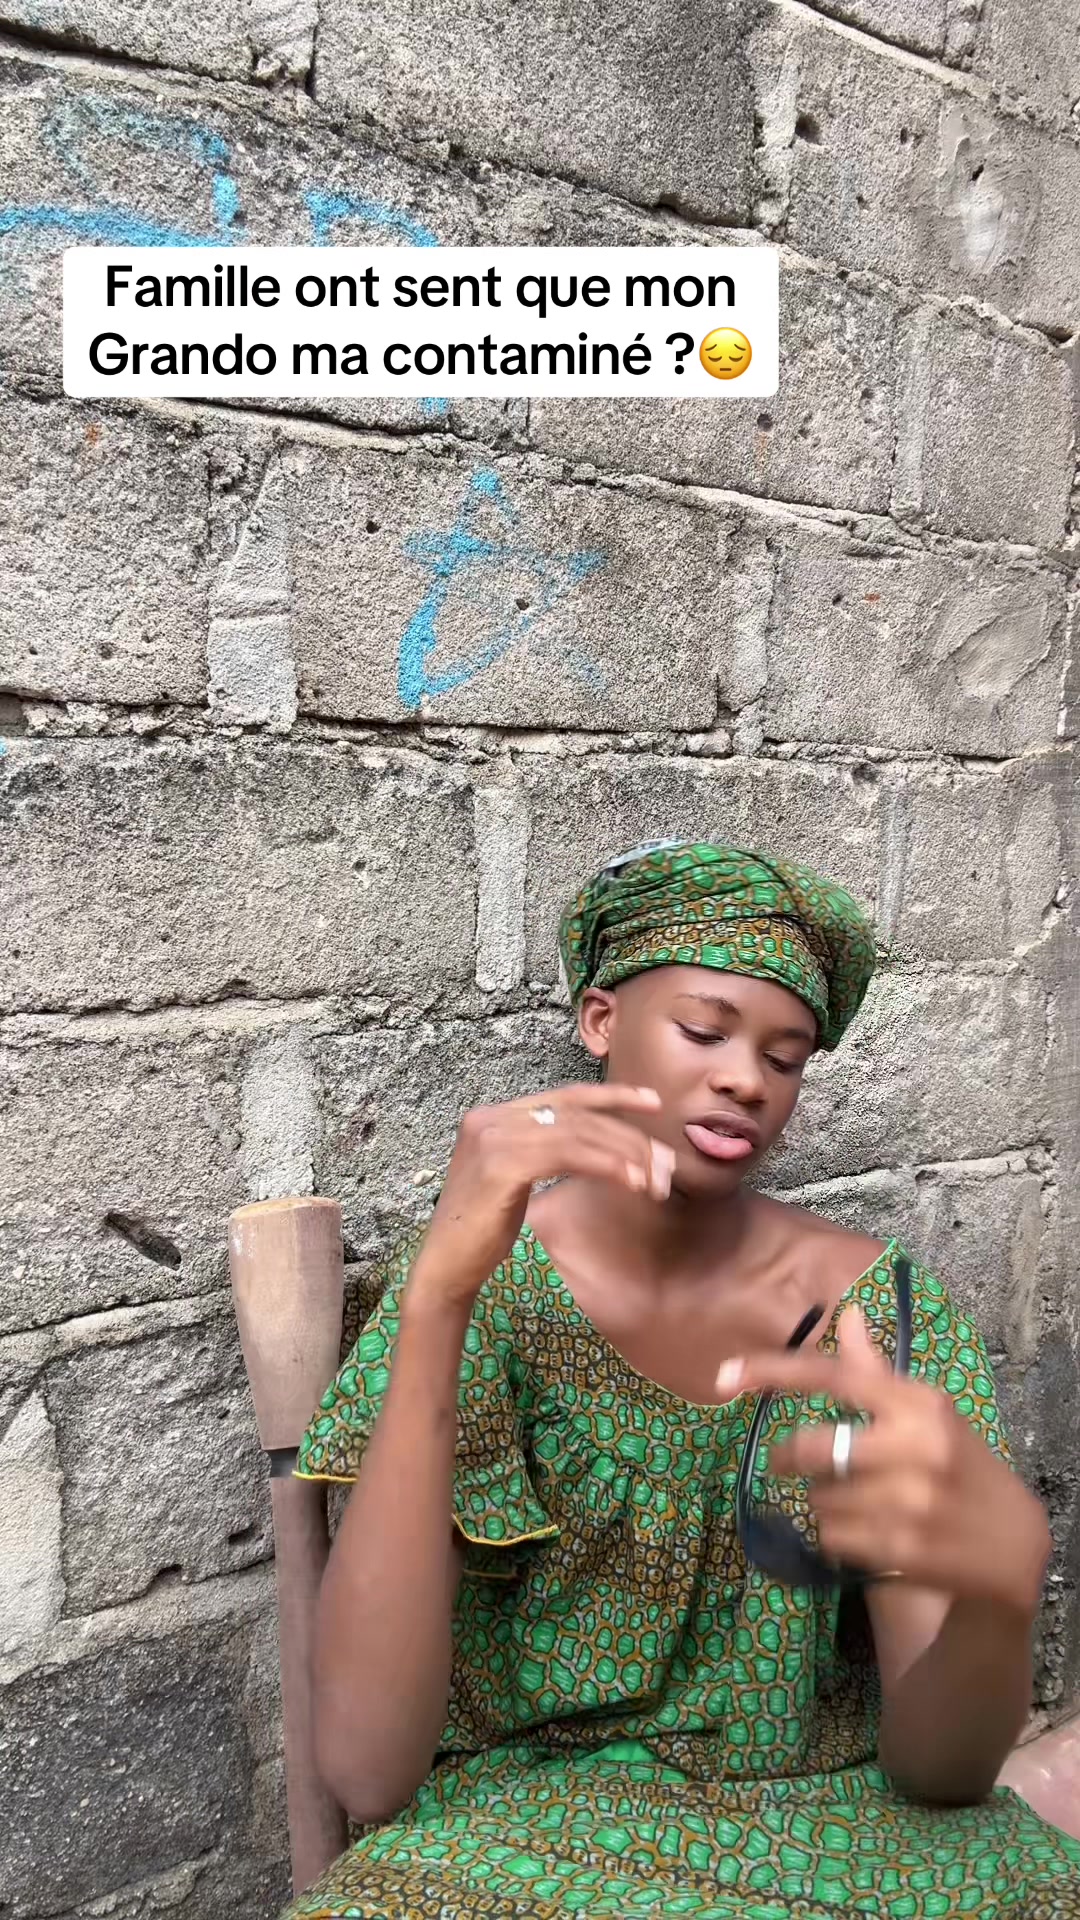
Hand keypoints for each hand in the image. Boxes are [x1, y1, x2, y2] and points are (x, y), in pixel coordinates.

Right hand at [407, 1082, 673, 1309]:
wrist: (445, 1267)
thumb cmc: (483, 1230)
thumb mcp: (514, 1178)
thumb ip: (543, 1151)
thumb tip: (600, 1145)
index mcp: (494, 1116)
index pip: (564, 1097)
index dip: (612, 1096)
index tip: (652, 1100)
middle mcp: (491, 1118)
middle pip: (578, 1116)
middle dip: (629, 1137)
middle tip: (666, 1164)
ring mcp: (493, 1138)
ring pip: (579, 1134)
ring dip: (625, 1156)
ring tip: (656, 1181)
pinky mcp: (501, 1165)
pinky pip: (569, 1156)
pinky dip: (606, 1166)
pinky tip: (631, 1182)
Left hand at [716, 1305, 1051, 1617]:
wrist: (1013, 1543)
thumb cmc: (959, 1464)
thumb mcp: (926, 1412)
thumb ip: (875, 1370)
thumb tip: (847, 1311)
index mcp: (918, 1402)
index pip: (834, 1376)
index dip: (774, 1372)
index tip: (724, 1375)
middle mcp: (915, 1446)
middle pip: (813, 1447)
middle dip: (789, 1456)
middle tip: (788, 1460)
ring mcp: (910, 1501)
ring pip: (818, 1497)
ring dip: (821, 1500)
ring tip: (853, 1501)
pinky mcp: (903, 1549)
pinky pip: (831, 1536)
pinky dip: (834, 1534)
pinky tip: (864, 1531)